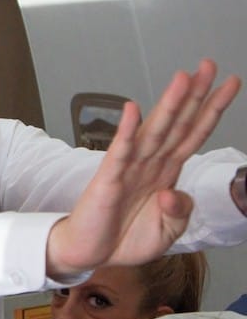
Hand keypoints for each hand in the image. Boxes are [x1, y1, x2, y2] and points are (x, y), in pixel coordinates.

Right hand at [46, 59, 240, 276]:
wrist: (90, 253)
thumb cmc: (124, 238)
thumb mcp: (167, 232)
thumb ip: (179, 212)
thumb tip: (173, 193)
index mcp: (166, 173)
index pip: (193, 134)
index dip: (211, 110)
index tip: (229, 84)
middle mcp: (150, 164)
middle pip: (178, 124)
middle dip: (195, 94)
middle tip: (208, 65)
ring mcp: (129, 169)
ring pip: (154, 131)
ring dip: (169, 104)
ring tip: (183, 78)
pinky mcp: (108, 179)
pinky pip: (120, 152)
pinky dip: (127, 130)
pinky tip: (132, 110)